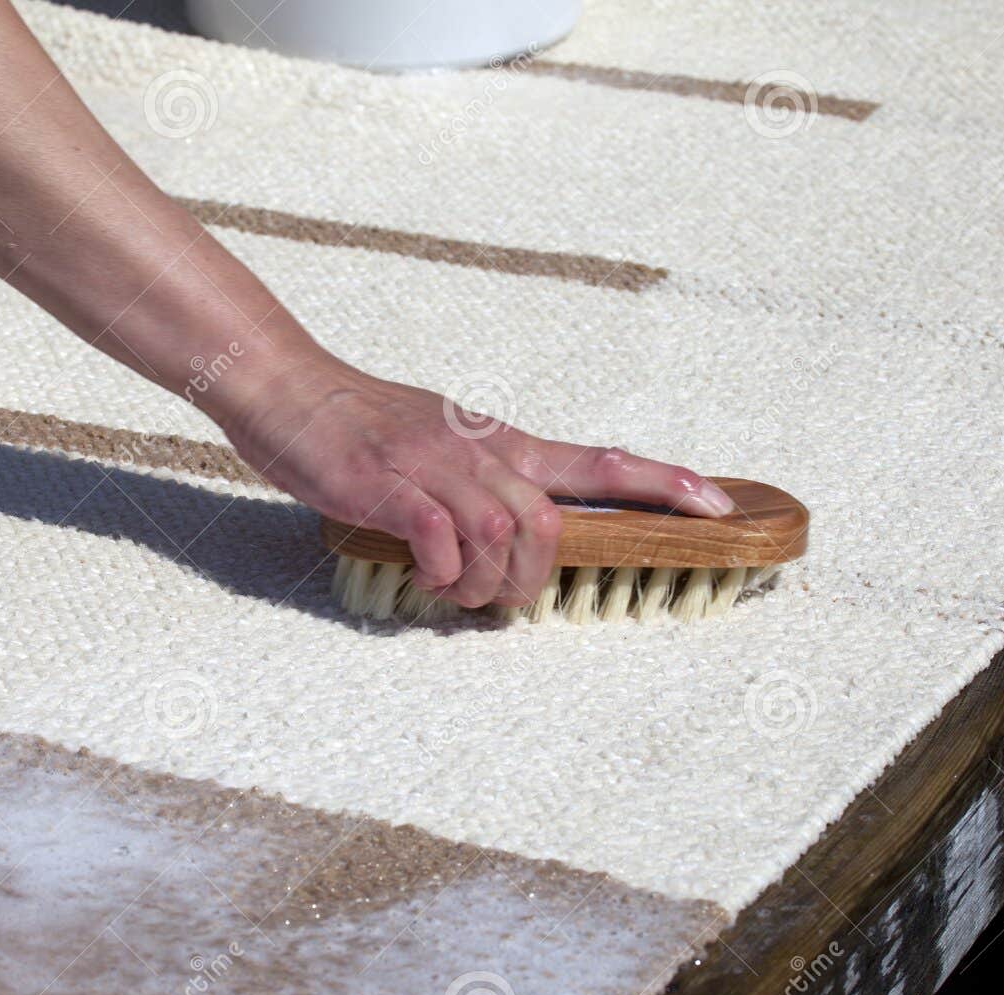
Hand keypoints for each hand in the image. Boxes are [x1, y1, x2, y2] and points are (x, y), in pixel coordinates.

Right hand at [211, 361, 734, 607]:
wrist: (284, 385)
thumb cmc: (355, 424)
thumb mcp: (434, 444)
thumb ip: (478, 485)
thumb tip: (503, 537)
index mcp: (497, 443)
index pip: (597, 462)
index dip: (662, 483)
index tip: (720, 503)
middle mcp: (477, 451)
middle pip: (551, 522)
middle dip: (538, 579)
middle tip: (498, 600)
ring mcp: (431, 465)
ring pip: (503, 535)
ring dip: (487, 584)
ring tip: (454, 592)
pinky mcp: (385, 485)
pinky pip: (442, 536)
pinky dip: (444, 572)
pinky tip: (425, 576)